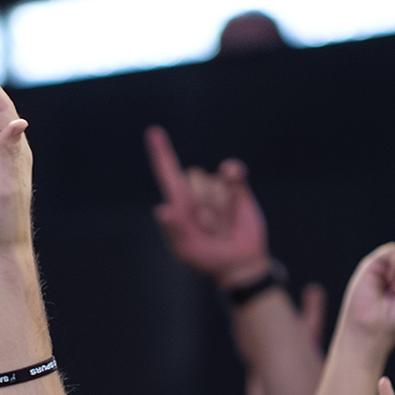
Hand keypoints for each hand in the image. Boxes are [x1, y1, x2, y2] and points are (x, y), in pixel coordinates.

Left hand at [143, 127, 271, 284]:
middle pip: (193, 176)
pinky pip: (232, 171)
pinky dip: (233, 176)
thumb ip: (175, 232)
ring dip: (221, 205)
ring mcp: (216, 188)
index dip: (161, 152)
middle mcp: (196, 192)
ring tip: (223, 226)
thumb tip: (162, 210)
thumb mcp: (188, 251)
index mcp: (178, 204)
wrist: (240, 262)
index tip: (153, 132)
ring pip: (214, 181)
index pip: (167, 174)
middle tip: (210, 229)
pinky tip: (235, 186)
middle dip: (203, 202)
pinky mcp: (237, 187)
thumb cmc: (208, 259)